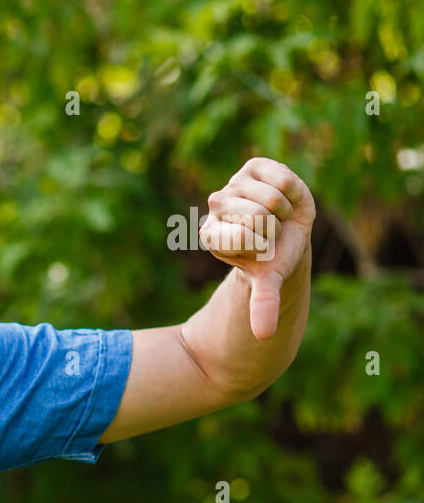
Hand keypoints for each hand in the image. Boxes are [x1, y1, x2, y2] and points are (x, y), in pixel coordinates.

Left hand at [198, 157, 315, 339]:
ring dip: (283, 211)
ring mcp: (232, 184)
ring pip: (270, 199)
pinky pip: (280, 177)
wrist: (286, 233)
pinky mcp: (252, 167)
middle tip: (270, 232)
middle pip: (257, 217)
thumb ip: (262, 303)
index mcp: (211, 235)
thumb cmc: (272, 257)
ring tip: (277, 216)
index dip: (261, 245)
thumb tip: (264, 335)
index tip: (260, 250)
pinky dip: (291, 189)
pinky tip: (283, 195)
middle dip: (274, 228)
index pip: (241, 238)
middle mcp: (215, 207)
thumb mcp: (268, 280)